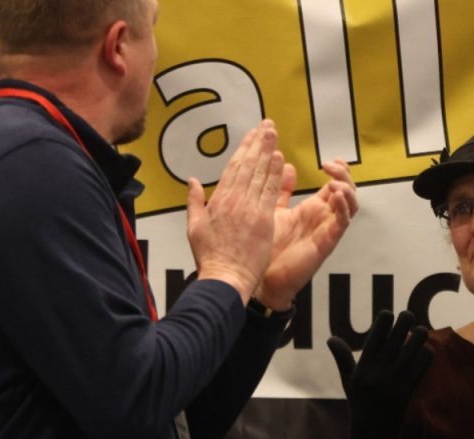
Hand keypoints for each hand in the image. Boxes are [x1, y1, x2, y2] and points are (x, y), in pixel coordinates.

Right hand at [186, 119, 282, 303]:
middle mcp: (234, 200)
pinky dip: (276, 174)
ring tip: (274, 135)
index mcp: (218, 200)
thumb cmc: (211, 257)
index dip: (244, 149)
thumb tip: (192, 182)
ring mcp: (250, 209)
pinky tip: (281, 160)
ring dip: (269, 153)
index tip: (252, 135)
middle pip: (249, 165)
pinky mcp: (264, 220)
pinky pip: (271, 192)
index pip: (234, 168)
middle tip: (268, 125)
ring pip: (261, 175)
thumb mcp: (195, 227)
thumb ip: (195, 201)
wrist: (225, 278)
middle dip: (259, 143)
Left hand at [253, 158, 358, 310]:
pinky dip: (343, 207)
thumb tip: (288, 166)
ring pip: (350, 205)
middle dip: (344, 175)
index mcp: (312, 209)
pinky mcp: (326, 242)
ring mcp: (326, 229)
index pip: (334, 185)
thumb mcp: (274, 210)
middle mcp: (323, 218)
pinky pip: (342, 222)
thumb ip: (283, 190)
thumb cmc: (268, 248)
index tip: (329, 160)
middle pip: (347, 191)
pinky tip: (335, 196)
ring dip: (347, 189)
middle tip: (330, 165)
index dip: (338, 171)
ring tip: (334, 182)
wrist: (262, 276)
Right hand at [327, 310, 434, 438]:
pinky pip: (423, 364)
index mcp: (364, 367)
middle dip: (405, 321)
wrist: (372, 433)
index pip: (376, 334)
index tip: (389, 314)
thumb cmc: (359, 403)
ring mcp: (396, 380)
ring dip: (419, 335)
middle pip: (397, 336)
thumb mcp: (348, 381)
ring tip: (420, 331)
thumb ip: (342, 358)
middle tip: (408, 316)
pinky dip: (426, 353)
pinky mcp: (409, 389)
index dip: (385, 319)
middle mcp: (379, 372)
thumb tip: (330, 338)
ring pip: (414, 347)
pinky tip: (424, 349)